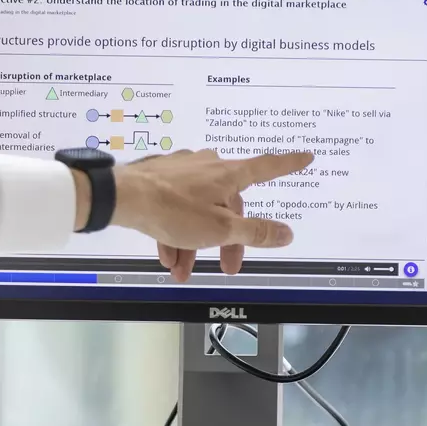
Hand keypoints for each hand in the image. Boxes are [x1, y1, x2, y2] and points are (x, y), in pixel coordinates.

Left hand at [111, 149, 313, 281]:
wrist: (120, 199)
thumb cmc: (172, 209)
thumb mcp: (220, 229)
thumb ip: (256, 232)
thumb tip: (286, 233)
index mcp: (228, 174)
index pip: (268, 167)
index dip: (290, 164)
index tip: (306, 156)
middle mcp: (209, 167)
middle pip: (229, 206)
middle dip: (227, 239)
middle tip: (225, 266)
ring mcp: (184, 171)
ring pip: (200, 211)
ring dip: (196, 243)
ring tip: (183, 269)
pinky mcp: (162, 179)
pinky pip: (178, 209)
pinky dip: (177, 232)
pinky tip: (167, 254)